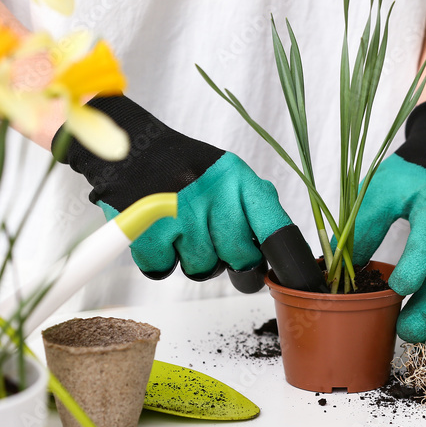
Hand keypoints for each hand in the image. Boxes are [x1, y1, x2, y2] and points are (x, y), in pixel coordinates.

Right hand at [55, 95, 290, 279]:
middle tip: (211, 239)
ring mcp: (179, 211)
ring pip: (201, 267)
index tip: (296, 279)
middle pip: (239, 257)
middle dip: (227, 258)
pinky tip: (157, 232)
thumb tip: (278, 248)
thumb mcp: (225, 175)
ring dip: (190, 257)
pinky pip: (163, 268)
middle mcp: (213, 193)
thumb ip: (252, 207)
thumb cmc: (183, 169)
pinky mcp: (145, 228)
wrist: (129, 146)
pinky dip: (159, 259)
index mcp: (238, 179)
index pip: (274, 227)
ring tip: (179, 228)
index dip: (288, 260)